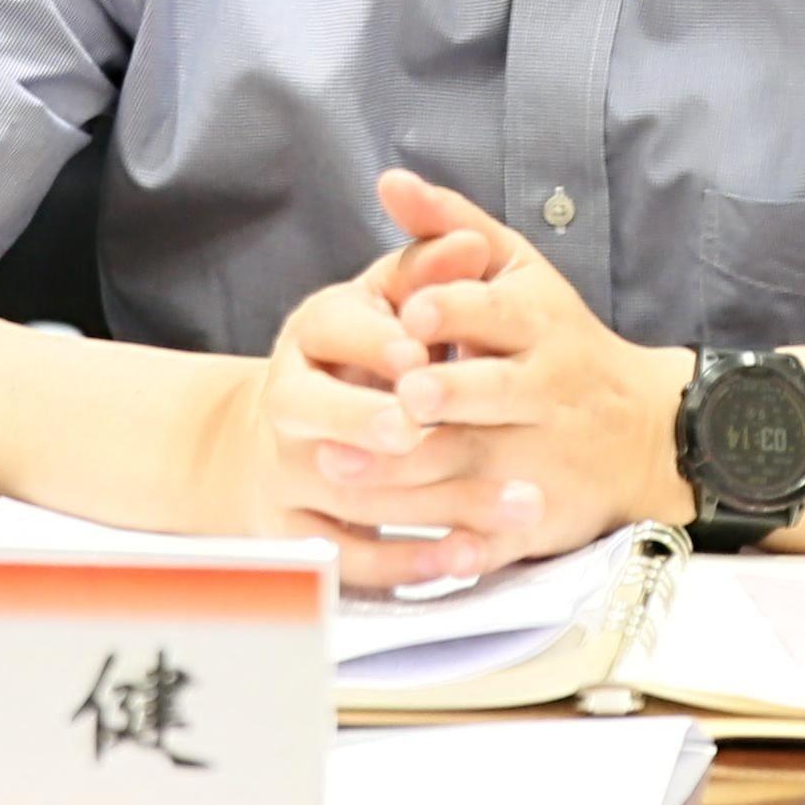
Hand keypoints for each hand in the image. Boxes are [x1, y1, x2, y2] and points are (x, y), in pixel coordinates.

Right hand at [212, 214, 545, 588]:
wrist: (287, 439)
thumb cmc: (363, 356)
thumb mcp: (389, 302)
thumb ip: (430, 272)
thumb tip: (472, 241)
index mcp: (311, 333)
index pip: (329, 326)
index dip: (370, 340)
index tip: (417, 351)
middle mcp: (287, 400)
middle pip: (310, 408)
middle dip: (365, 418)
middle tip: (417, 428)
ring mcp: (285, 471)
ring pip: (345, 490)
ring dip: (430, 500)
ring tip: (519, 504)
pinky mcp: (298, 537)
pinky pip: (350, 557)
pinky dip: (410, 563)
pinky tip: (471, 558)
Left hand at [309, 170, 693, 560]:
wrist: (645, 430)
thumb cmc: (559, 339)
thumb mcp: (518, 271)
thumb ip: (452, 228)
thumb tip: (388, 180)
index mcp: (539, 323)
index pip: (494, 313)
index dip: (453, 312)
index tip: (411, 313)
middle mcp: (545, 388)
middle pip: (488, 392)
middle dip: (441, 395)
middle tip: (394, 397)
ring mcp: (542, 455)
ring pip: (474, 464)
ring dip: (410, 472)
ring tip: (340, 466)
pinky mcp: (537, 514)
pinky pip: (496, 533)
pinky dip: (458, 545)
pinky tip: (406, 546)